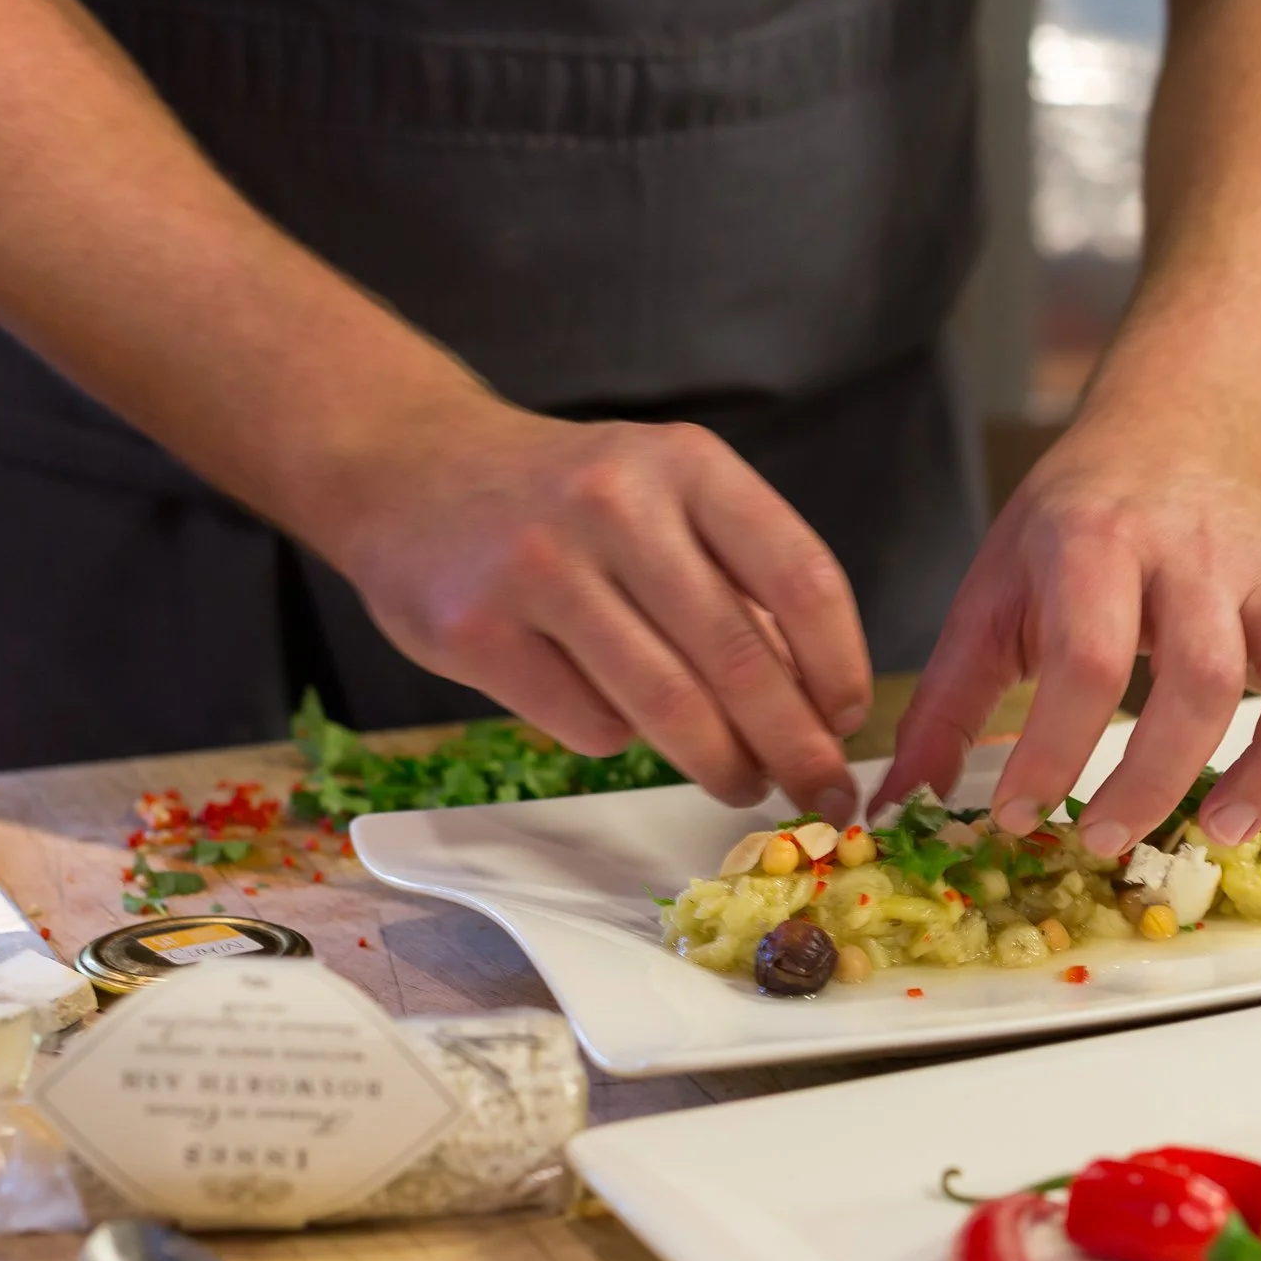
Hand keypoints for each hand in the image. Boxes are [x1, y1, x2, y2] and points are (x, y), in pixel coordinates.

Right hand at [316, 395, 871, 814]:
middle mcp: (617, 505)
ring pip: (666, 704)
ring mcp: (540, 567)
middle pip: (738, 656)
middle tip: (823, 795)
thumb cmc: (567, 499)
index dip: (840, 665)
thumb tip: (819, 704)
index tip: (849, 721)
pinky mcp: (476, 631)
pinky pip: (585, 723)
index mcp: (686, 466)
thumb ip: (738, 580)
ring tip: (742, 783)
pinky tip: (620, 725)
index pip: (800, 576)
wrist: (411, 468)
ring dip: (722, 763)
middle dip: (795, 744)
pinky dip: (619, 740)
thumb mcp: (665, 497)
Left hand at [878, 430, 1260, 851]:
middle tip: (1103, 841)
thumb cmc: (1074, 526)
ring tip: (1222, 832)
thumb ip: (947, 700)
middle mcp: (1190, 560)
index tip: (1017, 813)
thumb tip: (897, 804)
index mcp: (1094, 546)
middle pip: (1199, 676)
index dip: (1054, 748)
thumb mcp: (992, 590)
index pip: (1087, 656)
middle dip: (1154, 776)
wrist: (1175, 432)